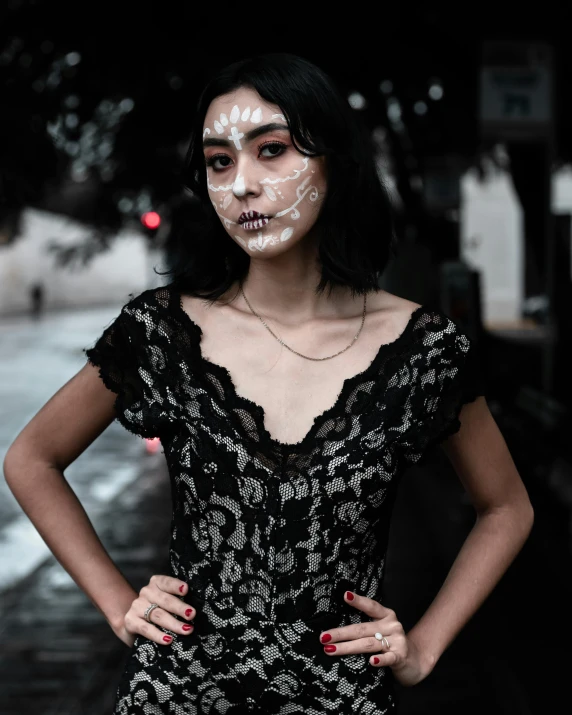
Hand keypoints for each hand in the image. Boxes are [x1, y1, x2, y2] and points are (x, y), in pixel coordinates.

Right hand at [114, 574, 195, 647]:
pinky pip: (146, 629)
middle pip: (165, 600)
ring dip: (173, 623)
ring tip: (186, 630)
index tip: (186, 590)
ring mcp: (137, 606)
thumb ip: (177, 601)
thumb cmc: (158, 610)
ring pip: (158, 615)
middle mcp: (146, 592)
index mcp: (156, 583)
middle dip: (179, 608)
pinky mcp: (130, 621)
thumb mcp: (166, 602)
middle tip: (192, 614)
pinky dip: (158, 635)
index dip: (176, 585)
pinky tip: (168, 640)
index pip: (166, 582)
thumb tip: (193, 611)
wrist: (133, 623)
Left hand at [318, 590, 433, 686]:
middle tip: (323, 637)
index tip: (344, 595)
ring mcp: (397, 641)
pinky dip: (379, 660)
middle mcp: (391, 625)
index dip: (358, 601)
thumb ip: (366, 626)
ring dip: (347, 647)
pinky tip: (370, 662)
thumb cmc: (390, 643)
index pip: (370, 606)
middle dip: (340, 634)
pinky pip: (388, 658)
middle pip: (362, 629)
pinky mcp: (400, 657)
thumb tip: (336, 628)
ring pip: (368, 644)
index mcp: (386, 615)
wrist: (414, 661)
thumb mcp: (381, 630)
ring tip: (331, 650)